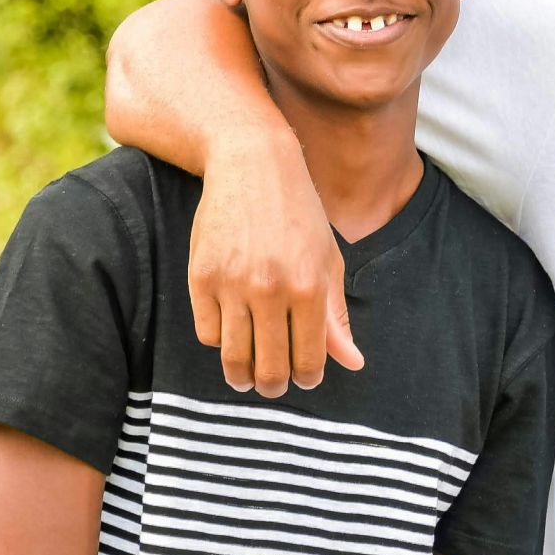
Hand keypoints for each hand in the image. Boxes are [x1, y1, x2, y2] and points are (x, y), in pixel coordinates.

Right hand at [187, 132, 362, 394]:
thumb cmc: (299, 216)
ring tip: (247, 378)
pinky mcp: (200, 277)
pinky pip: (207, 333)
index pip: (309, 359)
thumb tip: (353, 364)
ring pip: (233, 357)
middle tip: (273, 387)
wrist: (252, 168)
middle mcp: (271, 289)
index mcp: (310, 287)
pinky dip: (219, 341)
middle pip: (268, 368)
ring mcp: (232, 284)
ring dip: (241, 376)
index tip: (304, 380)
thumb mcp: (328, 261)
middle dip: (273, 386)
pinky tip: (230, 336)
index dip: (307, 378)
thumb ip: (336, 317)